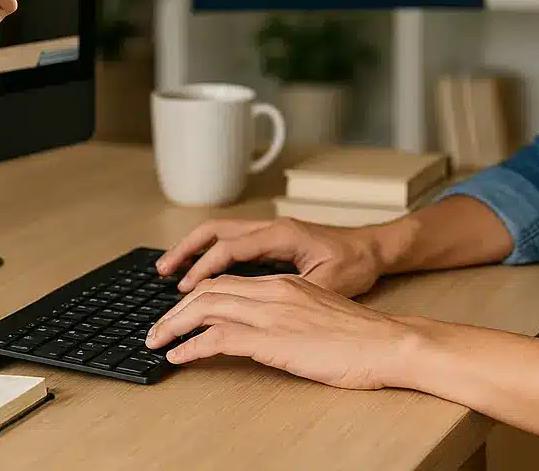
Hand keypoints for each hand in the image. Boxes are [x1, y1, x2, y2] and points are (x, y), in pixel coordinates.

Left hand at [144, 273, 420, 389]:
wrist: (387, 343)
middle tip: (156, 328)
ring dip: (174, 325)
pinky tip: (180, 356)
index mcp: (285, 283)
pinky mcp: (273, 338)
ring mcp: (272, 313)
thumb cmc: (360, 337)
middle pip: (209, 290)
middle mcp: (274, 290)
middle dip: (176, 308)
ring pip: (206, 307)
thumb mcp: (318, 315)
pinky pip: (219, 337)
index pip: (227, 281)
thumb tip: (267, 332)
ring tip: (156, 341)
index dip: (196, 294)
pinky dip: (192, 346)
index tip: (179, 311)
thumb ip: (289, 315)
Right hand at [156, 217, 386, 298]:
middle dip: (185, 249)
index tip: (183, 289)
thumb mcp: (328, 282)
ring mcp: (271, 232)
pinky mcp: (273, 241)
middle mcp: (271, 228)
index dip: (203, 268)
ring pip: (222, 233)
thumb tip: (260, 311)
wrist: (376, 248)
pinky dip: (212, 254)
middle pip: (216, 231)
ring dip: (195, 249)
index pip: (229, 248)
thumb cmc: (357, 263)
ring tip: (171, 270)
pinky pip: (234, 242)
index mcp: (281, 234)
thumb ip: (293, 294)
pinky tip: (202, 272)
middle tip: (161, 271)